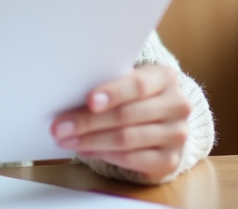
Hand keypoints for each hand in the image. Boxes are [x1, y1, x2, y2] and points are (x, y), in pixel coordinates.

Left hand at [51, 65, 190, 181]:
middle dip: (88, 122)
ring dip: (91, 141)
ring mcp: (177, 134)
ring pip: (126, 138)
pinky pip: (132, 159)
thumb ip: (108, 88)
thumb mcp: (128, 84)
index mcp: (165, 77)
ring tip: (67, 140)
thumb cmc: (136, 97)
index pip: (138, 85)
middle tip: (60, 127)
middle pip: (127, 115)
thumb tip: (69, 101)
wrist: (164, 121)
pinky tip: (87, 150)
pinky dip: (106, 155)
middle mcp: (177, 105)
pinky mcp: (170, 159)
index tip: (88, 101)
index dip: (112, 93)